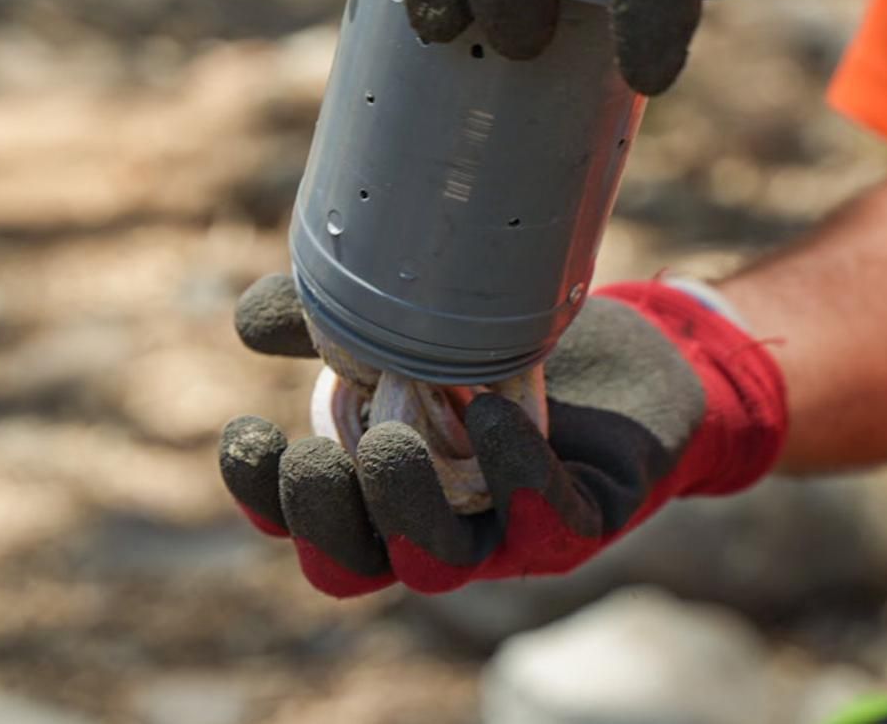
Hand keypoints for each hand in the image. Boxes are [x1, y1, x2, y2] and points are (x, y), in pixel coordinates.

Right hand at [219, 275, 787, 595]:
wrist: (641, 352)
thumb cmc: (516, 344)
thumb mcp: (422, 322)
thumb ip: (340, 322)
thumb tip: (249, 322)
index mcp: (387, 488)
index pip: (306, 521)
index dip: (264, 499)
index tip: (245, 434)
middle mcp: (439, 523)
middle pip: (360, 564)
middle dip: (324, 520)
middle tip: (311, 457)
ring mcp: (507, 532)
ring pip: (440, 564)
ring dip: (403, 514)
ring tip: (387, 446)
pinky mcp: (581, 521)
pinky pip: (545, 525)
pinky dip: (515, 477)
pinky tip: (491, 416)